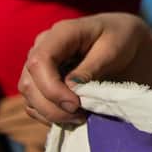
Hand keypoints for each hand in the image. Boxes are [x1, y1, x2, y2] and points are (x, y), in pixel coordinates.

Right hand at [18, 13, 151, 125]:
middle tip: (81, 117)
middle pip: (29, 83)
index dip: (51, 88)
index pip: (39, 61)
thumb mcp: (113, 49)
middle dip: (52, 106)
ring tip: (80, 118)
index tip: (75, 105)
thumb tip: (70, 87)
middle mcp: (42, 47)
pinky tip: (72, 117)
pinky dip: (49, 115)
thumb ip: (92, 67)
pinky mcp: (40, 81)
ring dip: (51, 114)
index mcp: (61, 33)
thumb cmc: (120, 39)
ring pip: (29, 97)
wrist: (122, 41)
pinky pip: (34, 104)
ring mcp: (38, 65)